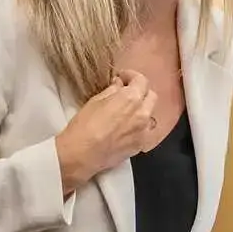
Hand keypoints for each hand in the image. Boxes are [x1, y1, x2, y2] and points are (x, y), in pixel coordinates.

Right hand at [54, 69, 157, 195]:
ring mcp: (144, 131)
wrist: (81, 155)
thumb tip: (119, 85)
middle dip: (141, 91)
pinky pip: (146, 131)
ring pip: (150, 114)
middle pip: (151, 96)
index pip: (142, 80)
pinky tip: (127, 128)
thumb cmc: (83, 126)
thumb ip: (112, 91)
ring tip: (128, 111)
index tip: (123, 78)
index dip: (131, 76)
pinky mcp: (140, 145)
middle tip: (126, 92)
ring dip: (142, 109)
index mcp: (131, 98)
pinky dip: (140, 126)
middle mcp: (142, 113)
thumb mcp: (95, 101)